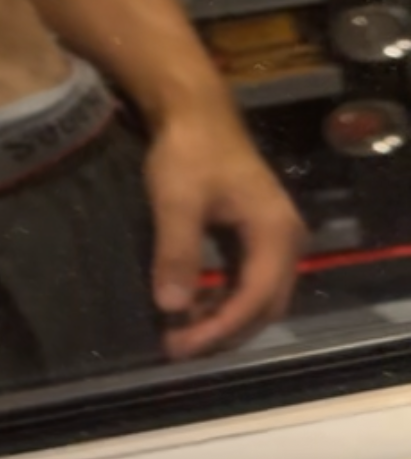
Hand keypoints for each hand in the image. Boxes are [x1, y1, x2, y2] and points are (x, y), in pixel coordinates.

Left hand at [142, 103, 306, 359]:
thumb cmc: (189, 151)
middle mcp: (286, 241)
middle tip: (178, 348)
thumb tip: (171, 308)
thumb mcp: (177, 200)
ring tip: (180, 335)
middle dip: (223, 332)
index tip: (181, 346)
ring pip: (258, 298)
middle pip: (264, 306)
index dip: (219, 328)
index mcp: (276, 233)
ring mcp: (275, 239)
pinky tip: (191, 308)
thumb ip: (177, 252)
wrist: (194, 110)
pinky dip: (223, 301)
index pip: (255, 298)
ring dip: (223, 320)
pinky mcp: (257, 236)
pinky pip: (248, 282)